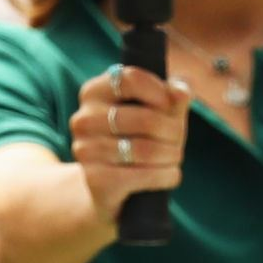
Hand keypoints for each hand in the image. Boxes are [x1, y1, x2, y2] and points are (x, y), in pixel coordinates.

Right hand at [69, 64, 191, 225]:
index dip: (160, 92)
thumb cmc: (136, 138)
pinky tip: (170, 174)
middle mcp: (83, 119)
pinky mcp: (95, 179)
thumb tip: (179, 92)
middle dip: (173, 131)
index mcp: (94, 92)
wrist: (108, 184)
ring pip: (145, 150)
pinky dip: (166, 175)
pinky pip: (143, 175)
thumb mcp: (156, 111)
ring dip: (171, 155)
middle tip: (178, 139)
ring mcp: (85, 150)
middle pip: (145, 119)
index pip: (130, 79)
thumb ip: (172, 97)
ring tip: (174, 157)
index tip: (169, 105)